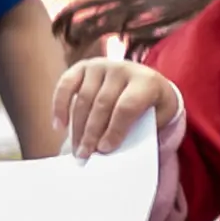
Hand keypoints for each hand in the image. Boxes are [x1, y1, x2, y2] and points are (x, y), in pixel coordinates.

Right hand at [56, 57, 186, 160]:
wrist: (146, 80)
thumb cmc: (152, 104)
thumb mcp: (159, 116)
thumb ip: (141, 130)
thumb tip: (112, 149)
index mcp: (147, 81)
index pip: (126, 107)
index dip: (114, 129)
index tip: (105, 149)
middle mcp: (123, 69)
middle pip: (102, 104)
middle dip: (92, 133)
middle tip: (85, 154)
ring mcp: (102, 65)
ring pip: (83, 98)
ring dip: (77, 127)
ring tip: (77, 149)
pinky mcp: (84, 66)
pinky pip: (66, 85)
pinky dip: (59, 105)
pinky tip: (60, 126)